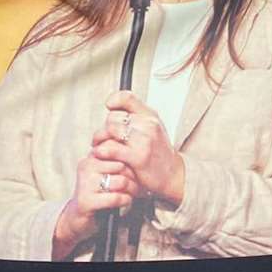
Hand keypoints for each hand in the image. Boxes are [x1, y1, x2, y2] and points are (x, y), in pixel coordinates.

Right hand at [52, 150, 136, 259]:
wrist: (77, 217)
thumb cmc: (97, 192)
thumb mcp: (105, 172)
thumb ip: (117, 160)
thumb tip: (139, 150)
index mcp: (92, 156)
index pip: (118, 150)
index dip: (132, 160)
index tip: (139, 167)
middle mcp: (87, 166)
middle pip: (122, 165)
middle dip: (133, 176)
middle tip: (139, 183)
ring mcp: (86, 183)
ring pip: (121, 181)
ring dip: (132, 189)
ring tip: (133, 192)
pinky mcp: (87, 201)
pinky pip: (115, 197)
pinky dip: (125, 200)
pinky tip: (126, 201)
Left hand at [91, 90, 185, 206]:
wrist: (172, 174)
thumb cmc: (159, 152)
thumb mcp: (152, 128)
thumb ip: (135, 117)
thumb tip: (112, 108)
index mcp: (150, 115)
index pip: (127, 97)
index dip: (113, 100)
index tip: (109, 107)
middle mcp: (147, 125)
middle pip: (113, 116)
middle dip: (103, 127)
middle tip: (101, 136)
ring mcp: (143, 140)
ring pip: (110, 129)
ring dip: (99, 139)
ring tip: (99, 146)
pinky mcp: (137, 157)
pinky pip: (111, 148)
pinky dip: (101, 151)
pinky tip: (101, 154)